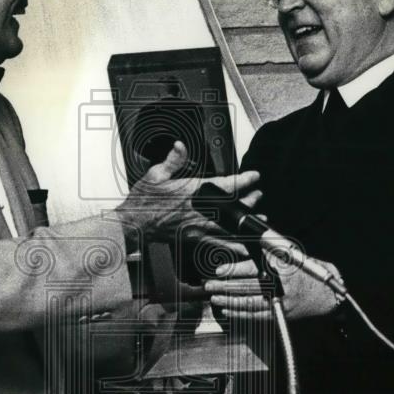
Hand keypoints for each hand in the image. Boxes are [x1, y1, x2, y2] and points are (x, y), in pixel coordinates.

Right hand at [116, 141, 260, 255]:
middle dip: (249, 201)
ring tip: (259, 218)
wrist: (134, 224)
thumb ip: (172, 160)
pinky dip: (233, 246)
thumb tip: (180, 146)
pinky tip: (244, 247)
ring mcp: (196, 227)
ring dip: (246, 222)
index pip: (224, 185)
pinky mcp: (193, 239)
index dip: (243, 180)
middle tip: (259, 195)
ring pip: (229, 227)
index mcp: (191, 192)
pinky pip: (218, 244)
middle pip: (231, 207)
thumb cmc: (143, 201)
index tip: (254, 176)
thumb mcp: (155, 174)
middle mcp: (197, 210)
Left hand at [204, 250, 343, 320]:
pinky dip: (240, 314)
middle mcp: (282, 286)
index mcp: (284, 268)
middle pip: (249, 286)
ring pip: (251, 302)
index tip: (220, 270)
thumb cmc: (307, 272)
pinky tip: (228, 310)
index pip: (255, 268)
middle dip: (226, 286)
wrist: (327, 295)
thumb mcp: (289, 256)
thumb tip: (242, 248)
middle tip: (210, 284)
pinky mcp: (280, 315)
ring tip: (215, 297)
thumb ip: (266, 252)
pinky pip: (257, 316)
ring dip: (230, 300)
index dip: (235, 269)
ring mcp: (281, 302)